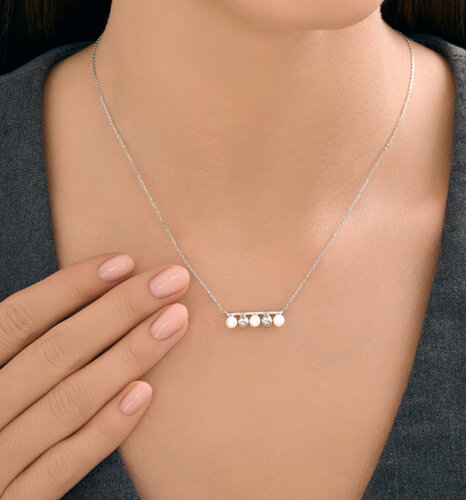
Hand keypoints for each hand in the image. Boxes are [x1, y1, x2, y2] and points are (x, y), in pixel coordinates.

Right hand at [0, 253, 189, 498]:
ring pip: (67, 402)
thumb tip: (86, 298)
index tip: (124, 262)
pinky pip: (62, 468)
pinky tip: (145, 393)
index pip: (17, 319)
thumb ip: (22, 351)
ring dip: (128, 356)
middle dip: (120, 309)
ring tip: (175, 321)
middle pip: (54, 352)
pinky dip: (104, 429)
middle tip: (172, 280)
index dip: (70, 287)